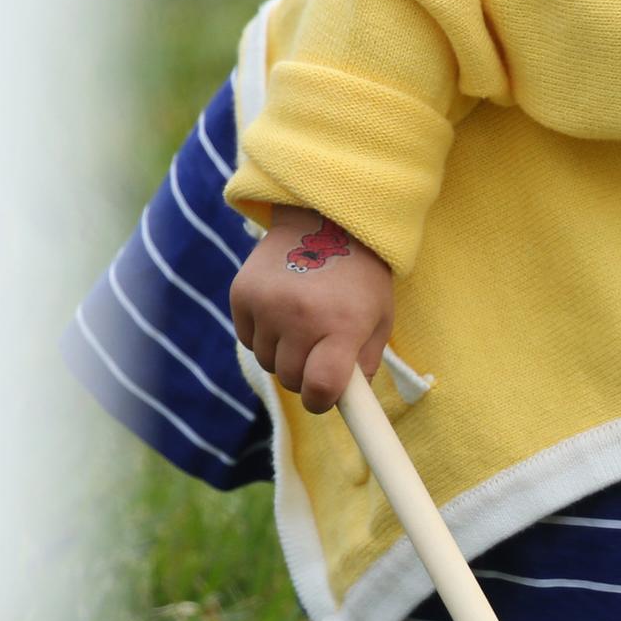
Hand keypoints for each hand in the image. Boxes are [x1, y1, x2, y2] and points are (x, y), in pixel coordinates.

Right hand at [229, 204, 394, 413]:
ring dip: (284, 354)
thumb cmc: (361, 277)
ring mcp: (267, 304)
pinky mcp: (241, 293)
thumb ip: (365, 364)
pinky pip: (248, 338)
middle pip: (292, 379)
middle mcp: (300, 316)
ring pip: (267, 362)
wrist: (326, 218)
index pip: (320, 388)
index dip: (322, 400)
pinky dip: (264, 334)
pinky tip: (283, 310)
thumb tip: (348, 402)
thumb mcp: (379, 319)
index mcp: (342, 325)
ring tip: (303, 323)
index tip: (325, 395)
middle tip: (320, 351)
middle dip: (306, 375)